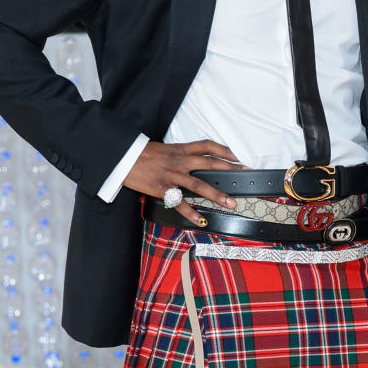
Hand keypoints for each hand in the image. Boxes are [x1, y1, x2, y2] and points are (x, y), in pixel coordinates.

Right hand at [121, 140, 244, 223]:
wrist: (123, 158)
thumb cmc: (142, 154)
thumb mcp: (165, 149)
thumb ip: (181, 154)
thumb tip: (195, 160)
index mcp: (180, 149)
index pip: (207, 146)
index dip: (225, 150)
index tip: (238, 155)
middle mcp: (179, 161)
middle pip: (210, 164)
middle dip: (229, 170)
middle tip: (244, 175)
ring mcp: (172, 175)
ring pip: (199, 185)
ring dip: (217, 195)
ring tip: (230, 203)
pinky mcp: (163, 189)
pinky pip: (180, 203)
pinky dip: (191, 213)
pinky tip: (200, 221)